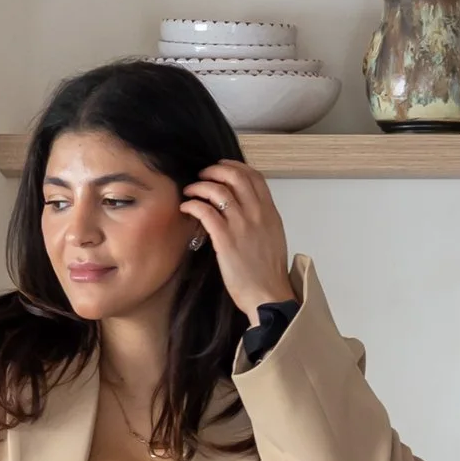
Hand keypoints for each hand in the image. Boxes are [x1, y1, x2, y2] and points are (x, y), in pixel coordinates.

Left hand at [182, 159, 293, 319]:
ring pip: (217, 190)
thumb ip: (261, 218)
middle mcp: (257, 214)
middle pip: (235, 176)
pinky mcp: (225, 239)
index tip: (221, 167)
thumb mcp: (273, 237)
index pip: (255, 176)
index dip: (235, 166)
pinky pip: (205, 211)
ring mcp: (241, 225)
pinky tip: (186, 208)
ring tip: (190, 191)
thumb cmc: (268, 271)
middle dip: (214, 170)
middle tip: (202, 175)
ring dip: (199, 186)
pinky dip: (193, 204)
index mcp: (270, 212)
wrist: (267, 294)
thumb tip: (244, 207)